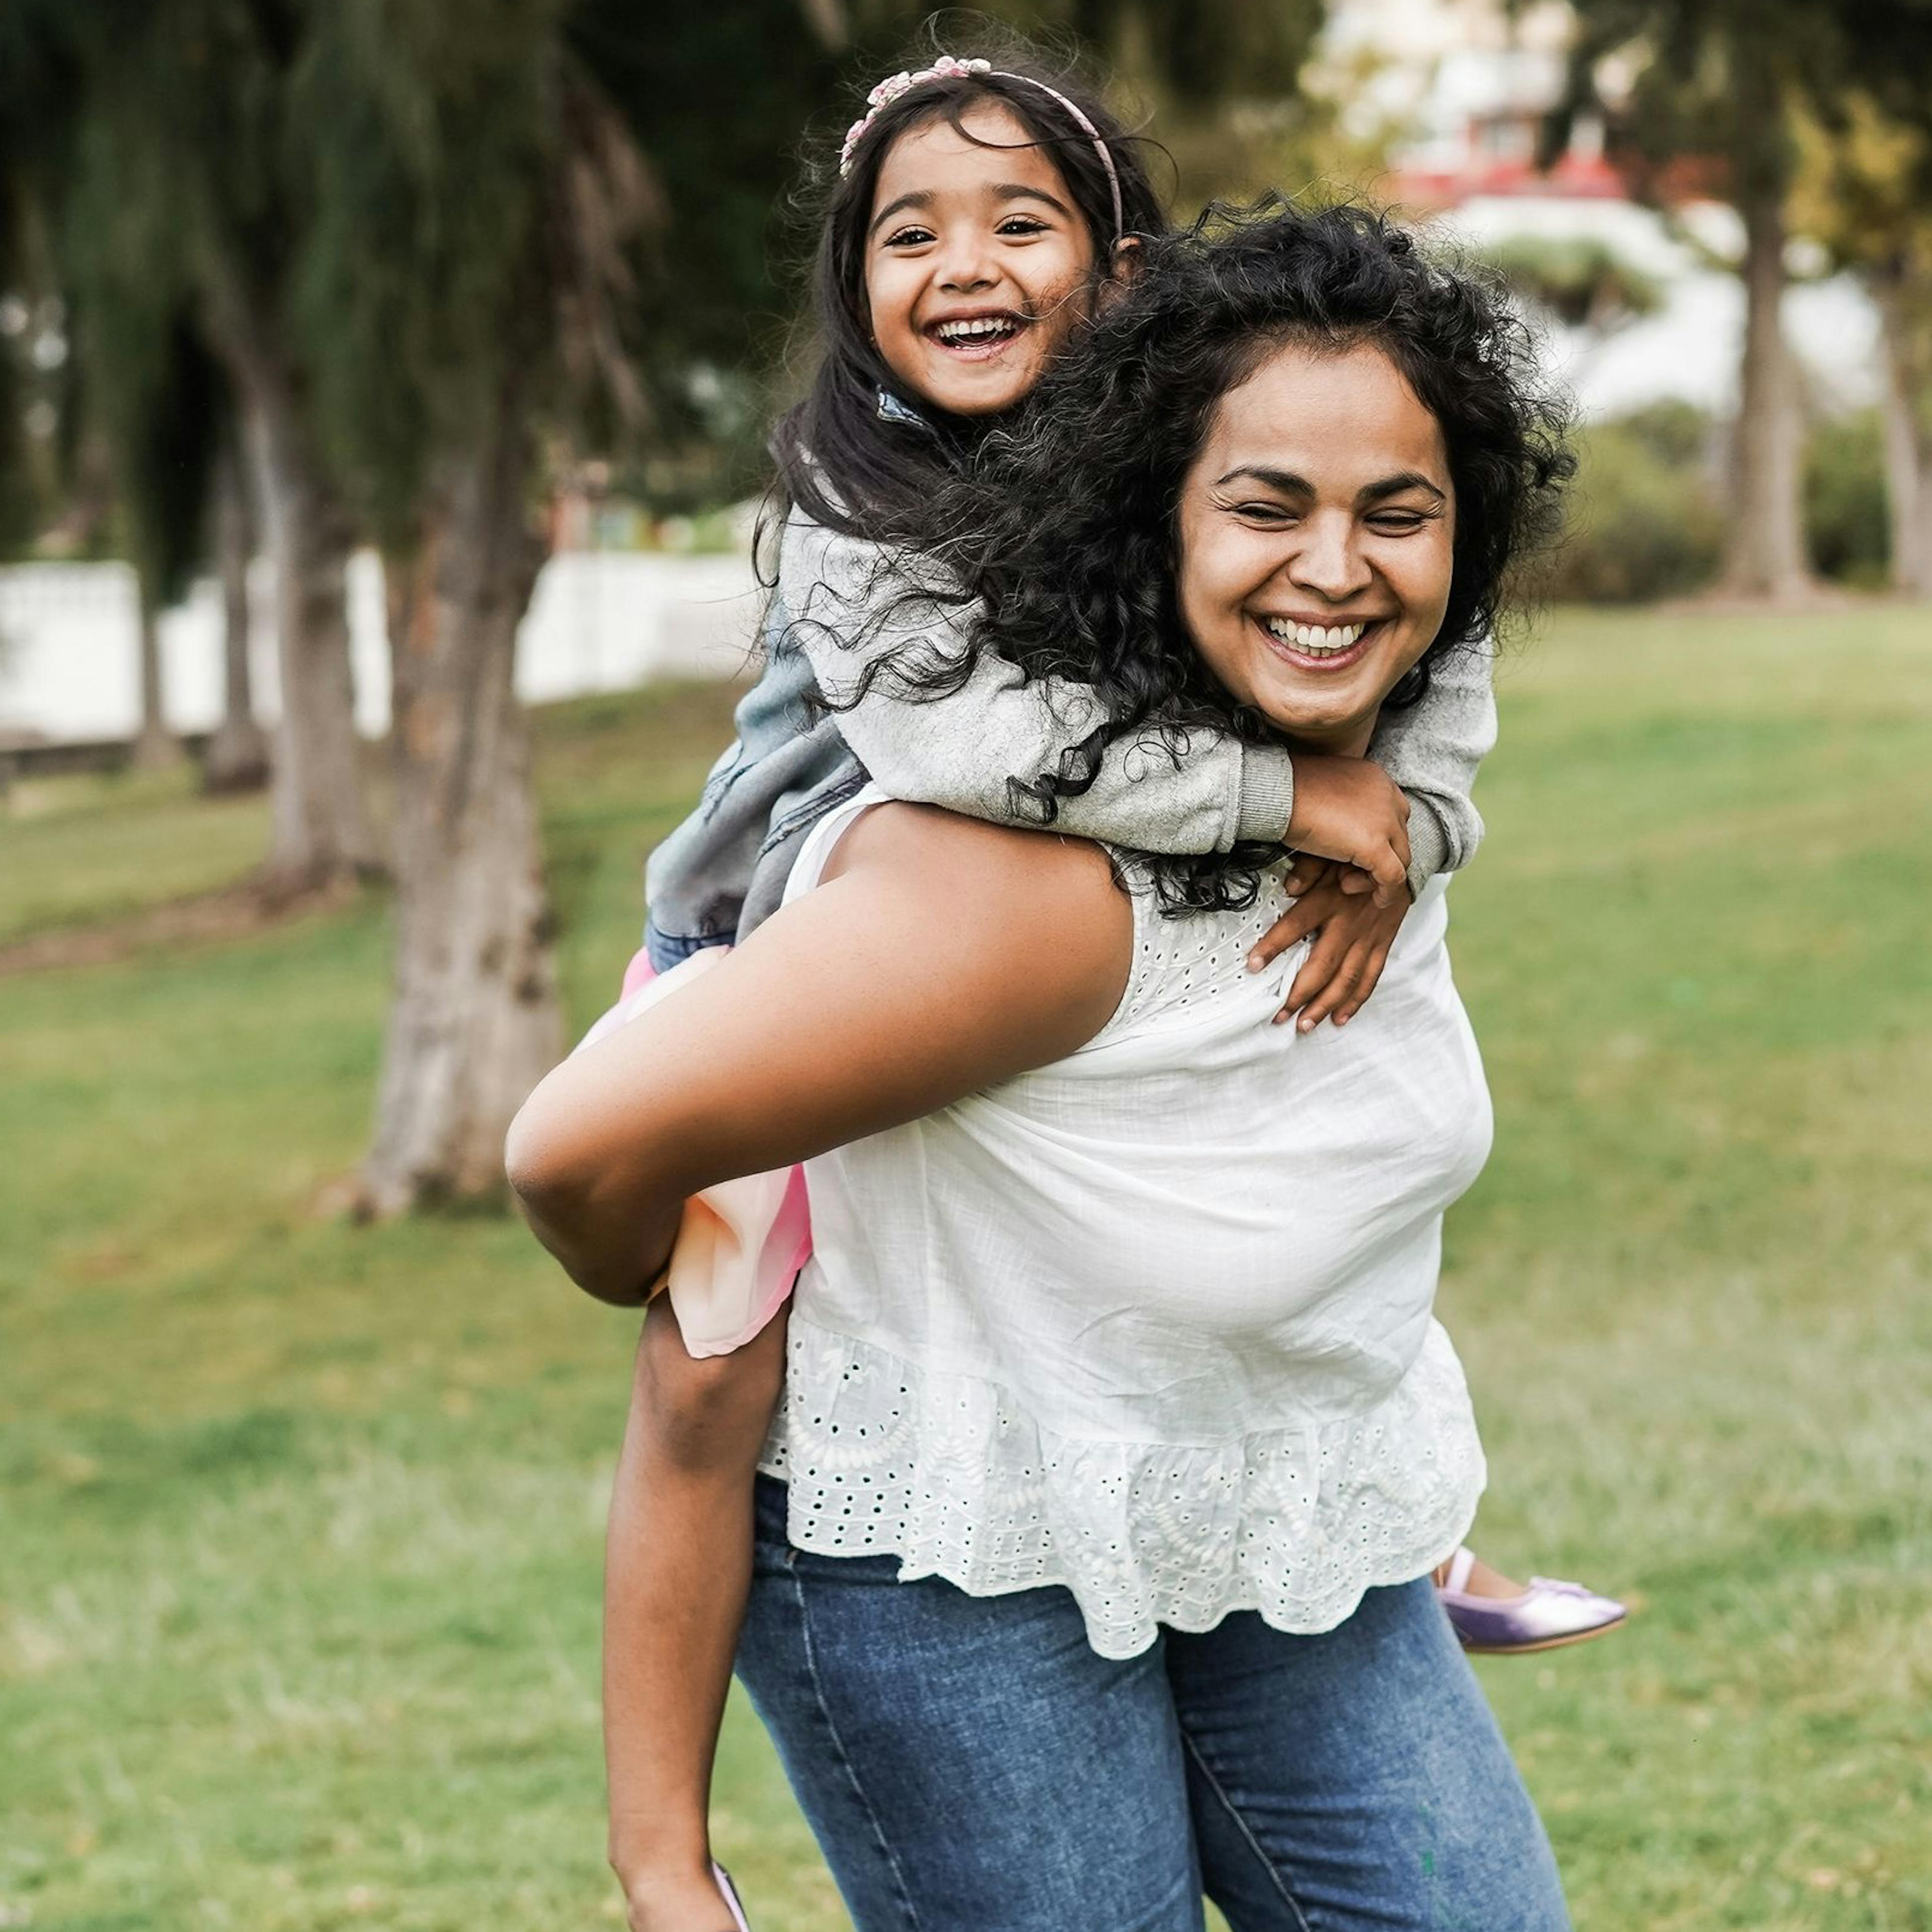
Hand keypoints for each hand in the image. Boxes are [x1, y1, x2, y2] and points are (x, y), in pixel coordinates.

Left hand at [1247, 859, 1411, 1031]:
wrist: (1402, 860)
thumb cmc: (1355, 859)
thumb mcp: (1328, 856)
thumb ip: (1307, 868)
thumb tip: (1289, 886)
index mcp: (1329, 899)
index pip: (1296, 925)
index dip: (1274, 946)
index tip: (1253, 966)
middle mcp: (1349, 922)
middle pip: (1321, 964)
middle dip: (1299, 994)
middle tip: (1278, 1017)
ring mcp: (1369, 937)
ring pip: (1346, 979)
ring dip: (1324, 1006)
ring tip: (1304, 1026)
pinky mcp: (1384, 944)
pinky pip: (1370, 978)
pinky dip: (1355, 1001)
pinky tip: (1339, 1020)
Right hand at [1283, 755, 1410, 907]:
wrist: (1278, 793)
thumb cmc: (1289, 792)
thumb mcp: (1327, 796)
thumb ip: (1345, 812)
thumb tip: (1345, 835)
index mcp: (1377, 780)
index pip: (1393, 815)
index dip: (1380, 839)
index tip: (1358, 852)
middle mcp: (1388, 796)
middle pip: (1399, 838)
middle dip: (1379, 859)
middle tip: (1348, 870)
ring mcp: (1385, 820)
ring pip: (1400, 858)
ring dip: (1377, 875)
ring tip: (1346, 880)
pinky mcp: (1375, 845)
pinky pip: (1393, 877)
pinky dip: (1387, 892)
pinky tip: (1377, 899)